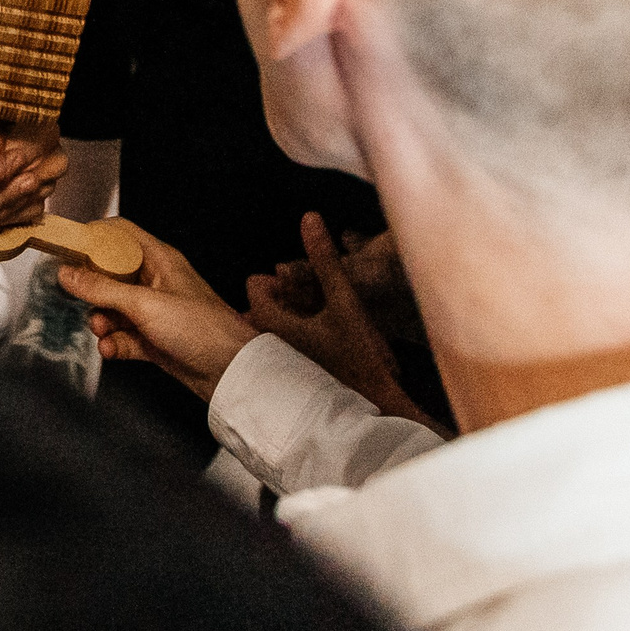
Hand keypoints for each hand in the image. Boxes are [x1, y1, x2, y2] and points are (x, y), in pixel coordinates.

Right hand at [58, 223, 255, 400]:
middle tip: (81, 301)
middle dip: (93, 291)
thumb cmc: (200, 328)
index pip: (121, 234)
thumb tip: (67, 273)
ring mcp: (155, 312)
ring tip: (101, 332)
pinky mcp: (154, 339)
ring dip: (102, 321)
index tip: (67, 249)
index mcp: (159, 260)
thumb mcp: (144, 304)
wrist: (230, 372)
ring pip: (114, 309)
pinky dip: (114, 343)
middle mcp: (156, 282)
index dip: (94, 238)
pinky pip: (123, 336)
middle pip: (111, 274)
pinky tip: (111, 350)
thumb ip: (102, 289)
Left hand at [243, 214, 434, 429]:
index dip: (275, 277)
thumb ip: (325, 261)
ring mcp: (281, 364)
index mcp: (273, 324)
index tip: (295, 281)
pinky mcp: (295, 378)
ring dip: (292, 320)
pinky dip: (300, 341)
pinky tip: (326, 345)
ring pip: (275, 331)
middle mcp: (268, 345)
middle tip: (308, 297)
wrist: (374, 411)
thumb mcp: (344, 303)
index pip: (255, 287)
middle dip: (283, 299)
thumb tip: (309, 219)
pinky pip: (287, 350)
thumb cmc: (358, 361)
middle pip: (262, 310)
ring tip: (319, 319)